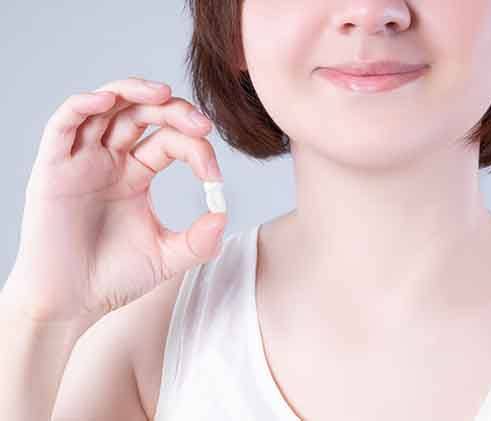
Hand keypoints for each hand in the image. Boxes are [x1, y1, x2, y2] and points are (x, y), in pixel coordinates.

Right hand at [4, 77, 226, 325]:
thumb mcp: (165, 258)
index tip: (214, 177)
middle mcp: (110, 160)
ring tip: (165, 93)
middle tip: (203, 124)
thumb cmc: (114, 279)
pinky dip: (83, 105)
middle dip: (175, 111)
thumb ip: (198, 241)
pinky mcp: (53, 168)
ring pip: (105, 107)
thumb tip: (223, 214)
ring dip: (134, 91)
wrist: (71, 304)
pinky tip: (108, 100)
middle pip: (142, 113)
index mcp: (137, 175)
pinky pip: (64, 125)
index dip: (197, 150)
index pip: (170, 141)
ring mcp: (82, 161)